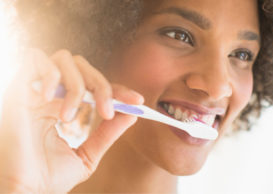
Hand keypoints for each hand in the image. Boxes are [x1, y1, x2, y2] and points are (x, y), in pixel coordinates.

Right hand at [0, 49, 143, 192]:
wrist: (22, 192)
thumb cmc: (47, 178)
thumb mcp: (86, 155)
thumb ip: (107, 134)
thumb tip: (131, 115)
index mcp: (62, 107)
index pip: (95, 87)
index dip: (117, 89)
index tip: (137, 101)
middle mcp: (49, 94)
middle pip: (83, 66)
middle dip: (101, 86)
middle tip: (107, 111)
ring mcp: (33, 89)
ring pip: (64, 59)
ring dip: (75, 85)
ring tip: (68, 117)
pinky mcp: (16, 87)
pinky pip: (33, 58)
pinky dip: (49, 74)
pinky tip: (48, 99)